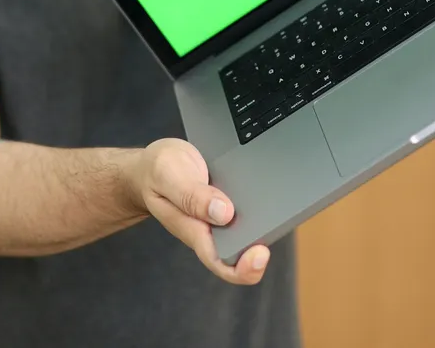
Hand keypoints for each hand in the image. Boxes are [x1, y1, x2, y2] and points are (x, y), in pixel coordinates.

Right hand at [126, 138, 268, 284]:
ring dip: (267, 227)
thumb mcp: (167, 175)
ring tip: (281, 207)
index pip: (220, 262)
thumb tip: (223, 213)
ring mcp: (222, 218)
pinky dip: (264, 208)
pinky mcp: (230, 203)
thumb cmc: (157, 173)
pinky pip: (250, 213)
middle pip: (240, 255)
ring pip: (249, 233)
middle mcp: (211, 229)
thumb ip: (191, 196)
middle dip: (261, 252)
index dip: (243, 268)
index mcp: (193, 230)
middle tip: (279, 225)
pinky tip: (273, 193)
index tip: (260, 252)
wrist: (153, 166)